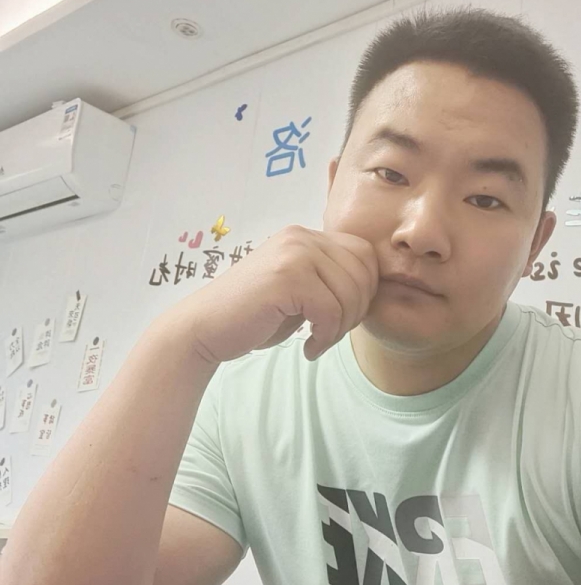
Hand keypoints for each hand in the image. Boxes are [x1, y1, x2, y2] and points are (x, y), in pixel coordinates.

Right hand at [168, 224, 379, 364]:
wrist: (203, 328)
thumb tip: (373, 288)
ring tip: (319, 341)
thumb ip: (328, 280)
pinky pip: (330, 309)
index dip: (365, 290)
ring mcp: (293, 253)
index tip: (344, 318)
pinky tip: (308, 348)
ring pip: (350, 293)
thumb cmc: (253, 317)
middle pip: (363, 271)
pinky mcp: (287, 277)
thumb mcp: (298, 290)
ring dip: (341, 327)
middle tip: (332, 334)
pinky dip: (326, 336)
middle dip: (357, 310)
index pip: (363, 254)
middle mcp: (300, 237)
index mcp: (305, 236)